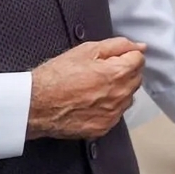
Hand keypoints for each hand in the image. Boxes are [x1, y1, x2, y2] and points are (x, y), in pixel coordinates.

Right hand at [28, 38, 145, 139]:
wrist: (35, 105)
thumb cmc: (56, 77)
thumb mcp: (86, 50)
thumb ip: (118, 46)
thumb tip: (138, 46)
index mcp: (118, 73)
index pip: (139, 59)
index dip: (125, 55)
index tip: (112, 59)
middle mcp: (120, 96)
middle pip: (135, 78)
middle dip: (123, 72)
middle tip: (99, 71)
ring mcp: (112, 114)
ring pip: (127, 97)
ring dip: (117, 90)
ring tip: (92, 87)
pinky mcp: (103, 127)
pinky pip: (115, 114)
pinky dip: (108, 107)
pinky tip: (90, 102)